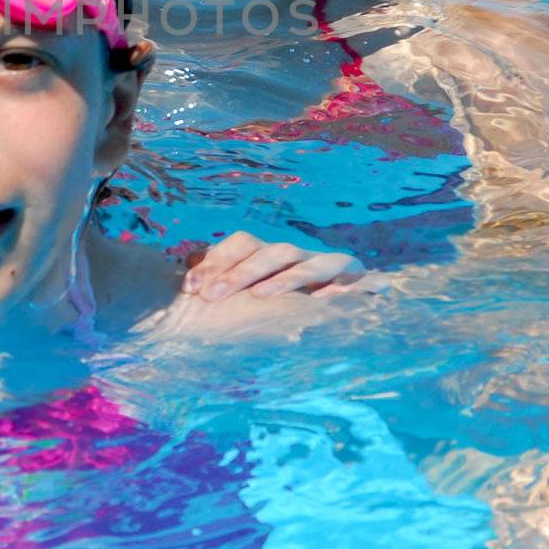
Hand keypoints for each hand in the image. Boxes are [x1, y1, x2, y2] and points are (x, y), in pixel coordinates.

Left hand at [181, 232, 363, 301]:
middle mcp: (300, 256)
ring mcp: (331, 266)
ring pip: (309, 263)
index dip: (216, 261)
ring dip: (285, 278)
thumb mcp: (257, 290)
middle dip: (239, 272)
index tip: (190, 287)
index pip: (244, 244)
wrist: (355, 304)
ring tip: (260, 295)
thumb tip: (186, 268)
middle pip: (270, 251)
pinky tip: (325, 300)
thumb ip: (227, 278)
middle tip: (211, 295)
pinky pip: (357, 279)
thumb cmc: (293, 299)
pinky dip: (345, 286)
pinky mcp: (361, 281)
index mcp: (273, 255)